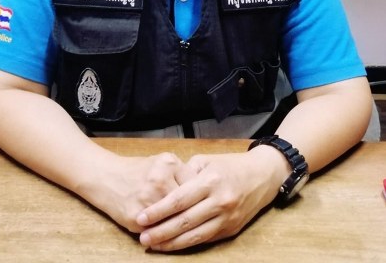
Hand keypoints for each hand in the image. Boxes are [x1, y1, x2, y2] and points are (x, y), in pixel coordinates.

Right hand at [86, 151, 196, 232]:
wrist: (107, 178)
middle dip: (196, 213)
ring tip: (190, 229)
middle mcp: (158, 180)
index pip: (195, 184)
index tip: (206, 203)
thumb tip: (203, 189)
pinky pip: (159, 231)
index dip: (202, 196)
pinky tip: (173, 236)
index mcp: (168, 163)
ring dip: (183, 227)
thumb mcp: (161, 162)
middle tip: (202, 219)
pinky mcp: (137, 218)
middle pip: (187, 203)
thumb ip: (181, 173)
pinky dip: (167, 235)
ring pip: (175, 220)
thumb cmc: (138, 171)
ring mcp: (148, 200)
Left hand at [136, 149, 285, 250]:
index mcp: (211, 180)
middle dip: (161, 231)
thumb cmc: (230, 165)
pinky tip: (173, 245)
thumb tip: (164, 187)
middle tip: (142, 237)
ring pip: (194, 235)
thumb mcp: (207, 160)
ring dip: (172, 243)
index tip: (141, 217)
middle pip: (185, 221)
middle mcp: (219, 201)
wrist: (263, 175)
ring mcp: (227, 217)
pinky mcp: (231, 229)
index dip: (158, 211)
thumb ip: (186, 173)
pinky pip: (205, 239)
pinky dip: (187, 244)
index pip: (179, 199)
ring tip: (153, 245)